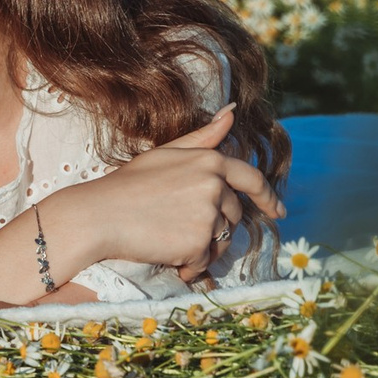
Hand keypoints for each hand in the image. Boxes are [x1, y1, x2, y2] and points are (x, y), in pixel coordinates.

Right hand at [63, 107, 283, 282]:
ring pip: (221, 240)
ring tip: (169, 240)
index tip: (277, 210)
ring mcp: (208, 214)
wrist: (99, 214)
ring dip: (202, 247)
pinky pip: (205, 262)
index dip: (267, 196)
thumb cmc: (128, 184)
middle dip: (214, 225)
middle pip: (234, 215)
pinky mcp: (199, 242)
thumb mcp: (166, 154)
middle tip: (178, 227)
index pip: (252, 179)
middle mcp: (215, 185)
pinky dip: (189, 266)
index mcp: (210, 160)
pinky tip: (166, 256)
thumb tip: (232, 112)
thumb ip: (203, 137)